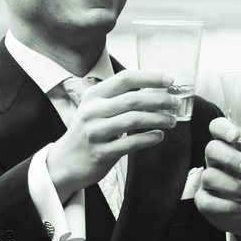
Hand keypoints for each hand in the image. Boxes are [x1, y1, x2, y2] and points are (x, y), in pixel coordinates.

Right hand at [45, 69, 178, 197]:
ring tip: (171, 121)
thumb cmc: (88, 132)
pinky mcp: (102, 153)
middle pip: (133, 99)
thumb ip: (118, 99)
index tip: (169, 80)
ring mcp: (96, 132)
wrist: (65, 162)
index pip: (125, 79)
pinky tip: (159, 136)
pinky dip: (149, 138)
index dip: (150, 78)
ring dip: (158, 119)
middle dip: (160, 100)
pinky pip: (131, 143)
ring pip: (134, 120)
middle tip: (175, 103)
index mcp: (94, 96)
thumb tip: (155, 91)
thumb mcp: (95, 109)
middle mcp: (93, 111)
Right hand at [197, 115, 240, 240]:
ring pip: (210, 176)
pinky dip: (227, 206)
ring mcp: (209, 181)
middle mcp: (217, 161)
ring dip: (234, 186)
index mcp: (233, 146)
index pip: (218, 128)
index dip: (223, 128)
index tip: (236, 136)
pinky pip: (207, 202)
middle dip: (231, 158)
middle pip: (212, 149)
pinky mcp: (206, 202)